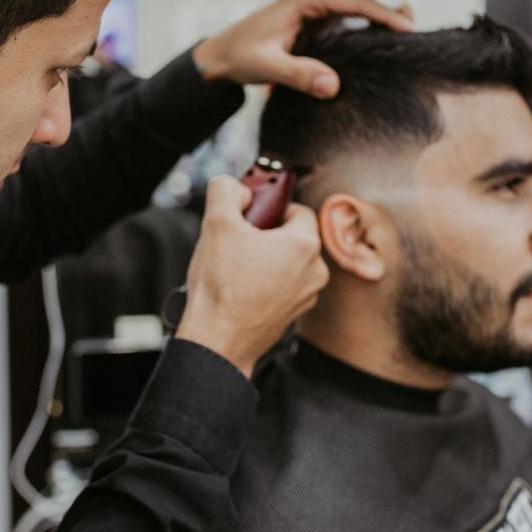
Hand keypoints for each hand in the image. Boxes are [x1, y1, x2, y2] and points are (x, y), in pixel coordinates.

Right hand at [175, 175, 328, 377]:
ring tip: (237, 269)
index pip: (296, 209)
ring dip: (266, 259)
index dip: (269, 210)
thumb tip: (238, 188)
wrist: (218, 343)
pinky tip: (241, 289)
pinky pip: (284, 284)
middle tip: (238, 243)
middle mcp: (316, 270)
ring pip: (288, 261)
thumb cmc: (221, 287)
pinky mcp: (294, 313)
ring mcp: (307, 295)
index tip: (249, 220)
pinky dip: (266, 281)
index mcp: (305, 244)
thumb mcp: (216, 223)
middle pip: (293, 235)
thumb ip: (227, 190)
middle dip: (266, 234)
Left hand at [193, 0, 412, 98]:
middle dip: (390, 8)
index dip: (383, 12)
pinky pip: (352, 17)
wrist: (222, 56)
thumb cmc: (241, 56)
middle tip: (415, 31)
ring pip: (360, 3)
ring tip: (407, 38)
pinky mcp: (319, 19)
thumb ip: (298, 75)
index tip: (407, 28)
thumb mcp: (266, 66)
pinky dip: (369, 26)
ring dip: (382, 16)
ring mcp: (318, 5)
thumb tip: (332, 85)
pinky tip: (383, 44)